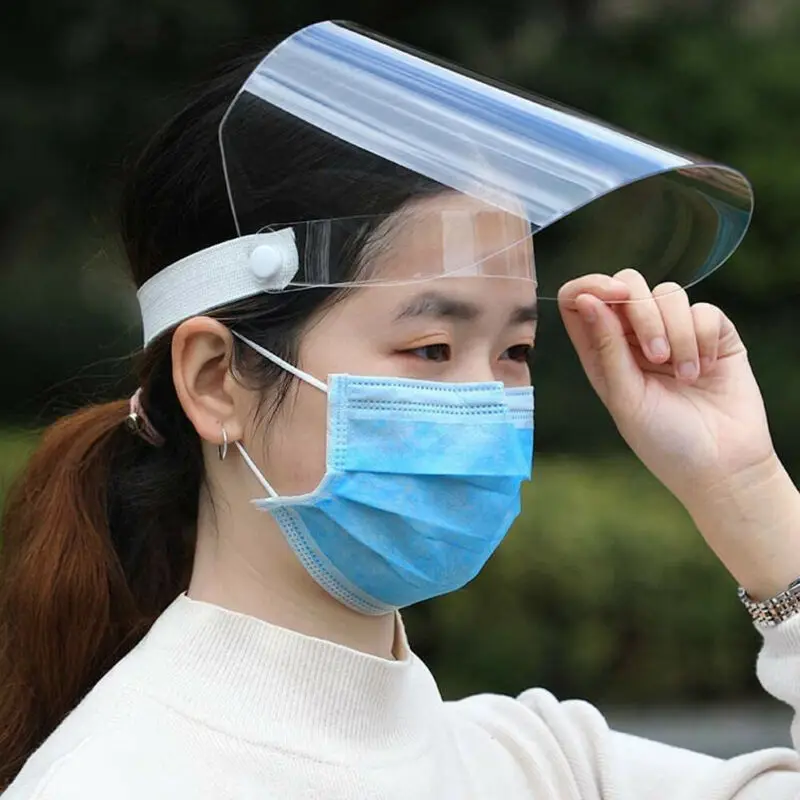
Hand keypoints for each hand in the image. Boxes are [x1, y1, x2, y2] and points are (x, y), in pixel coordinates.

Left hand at [558, 270, 799, 598]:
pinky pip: (704, 309)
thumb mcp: (625, 397)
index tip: (611, 295)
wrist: (721, 465)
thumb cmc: (664, 440)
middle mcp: (634, 337)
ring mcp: (674, 332)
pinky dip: (703, 337)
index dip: (589, 285)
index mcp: (602, 351)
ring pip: (668, 292)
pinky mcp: (712, 334)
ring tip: (683, 375)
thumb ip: (606, 346)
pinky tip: (704, 370)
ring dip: (675, 332)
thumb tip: (584, 299)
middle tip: (654, 356)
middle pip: (627, 284)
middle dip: (641, 310)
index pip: (581, 299)